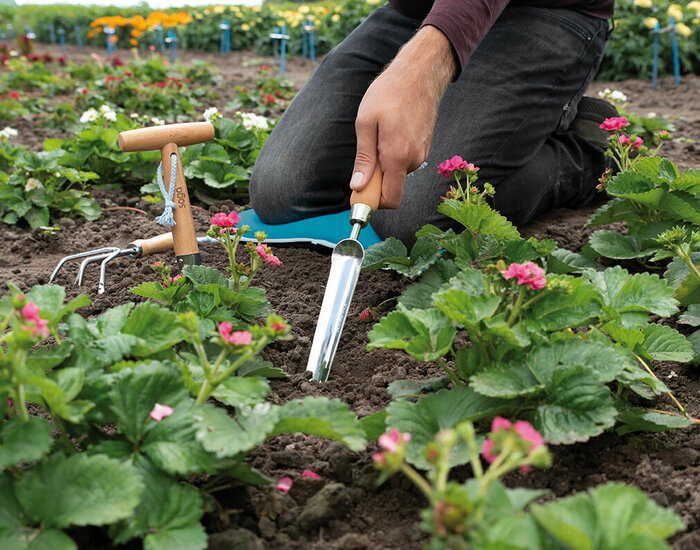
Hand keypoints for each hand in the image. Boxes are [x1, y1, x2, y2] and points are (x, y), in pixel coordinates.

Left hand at [349, 25, 456, 208]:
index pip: (390, 200)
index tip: (359, 191)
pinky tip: (391, 131)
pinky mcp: (424, 147)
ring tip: (380, 134)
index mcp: (398, 157)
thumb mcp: (366, 123)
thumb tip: (358, 186)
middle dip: (376, 180)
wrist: (420, 73)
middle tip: (366, 152)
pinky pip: (405, 161)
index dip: (373, 201)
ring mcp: (422, 154)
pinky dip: (394, 154)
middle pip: (392, 187)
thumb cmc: (389, 93)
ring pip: (397, 173)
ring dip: (385, 164)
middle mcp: (414, 160)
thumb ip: (364, 159)